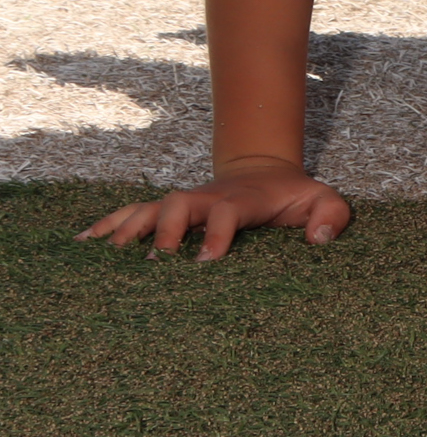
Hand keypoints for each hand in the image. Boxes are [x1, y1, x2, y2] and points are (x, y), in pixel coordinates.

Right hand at [82, 160, 348, 260]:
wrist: (265, 172)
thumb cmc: (293, 196)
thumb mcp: (323, 200)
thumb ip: (332, 216)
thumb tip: (318, 241)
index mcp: (243, 200)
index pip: (228, 211)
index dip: (217, 232)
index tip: (206, 262)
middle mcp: (206, 199)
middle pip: (179, 205)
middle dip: (165, 230)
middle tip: (155, 265)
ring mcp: (183, 203)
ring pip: (149, 207)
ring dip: (128, 229)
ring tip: (105, 256)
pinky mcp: (166, 211)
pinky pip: (131, 212)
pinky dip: (107, 225)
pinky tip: (82, 244)